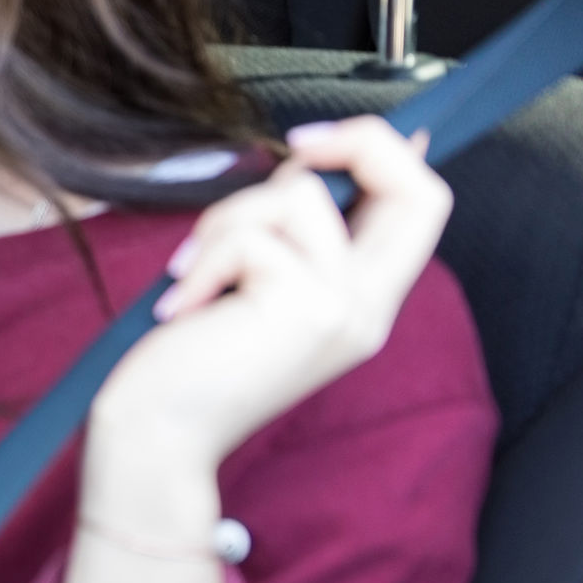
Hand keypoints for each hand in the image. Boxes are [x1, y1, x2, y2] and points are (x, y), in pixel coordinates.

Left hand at [88, 118, 453, 497]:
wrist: (158, 439)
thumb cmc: (189, 361)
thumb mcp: (256, 291)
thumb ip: (289, 237)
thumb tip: (305, 161)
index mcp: (363, 301)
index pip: (424, 205)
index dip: (385, 151)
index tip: (313, 143)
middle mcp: (369, 310)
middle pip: (417, 191)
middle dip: (352, 142)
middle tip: (285, 150)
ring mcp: (344, 312)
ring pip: (300, 196)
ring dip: (228, 218)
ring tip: (194, 272)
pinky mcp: (305, 311)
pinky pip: (251, 238)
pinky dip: (201, 260)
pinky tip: (180, 306)